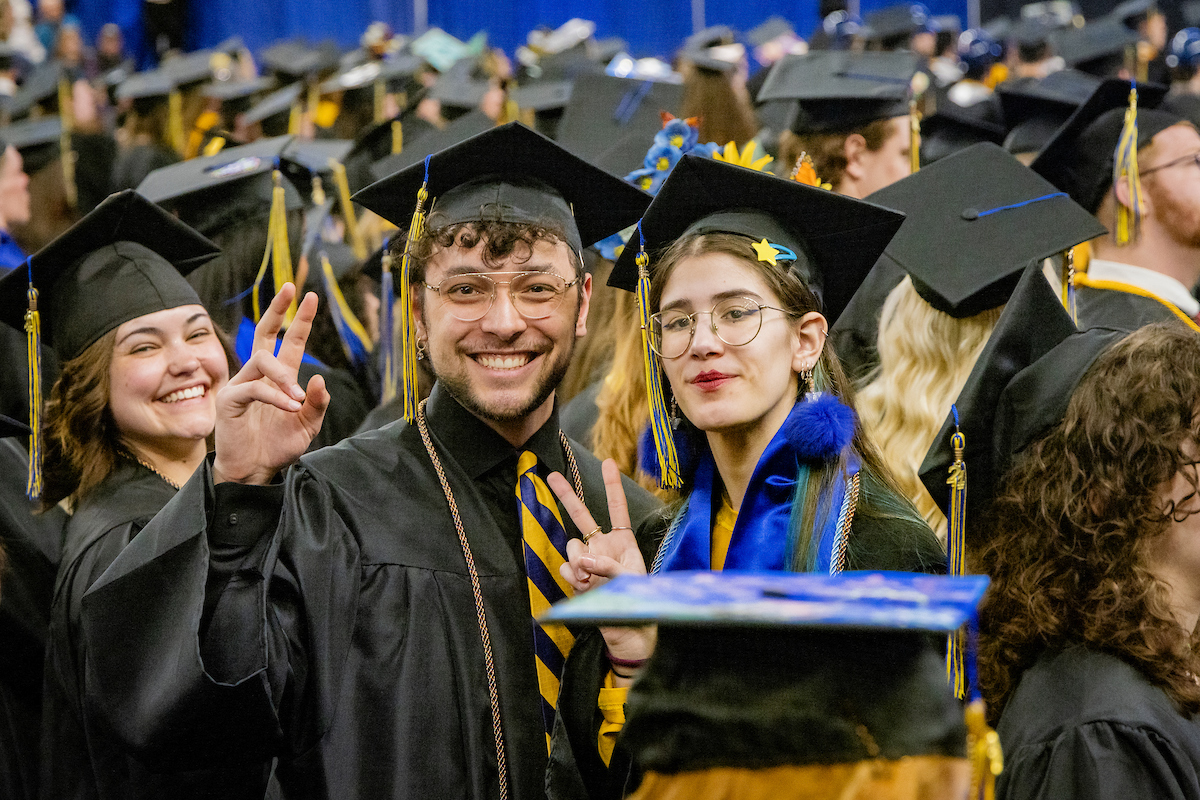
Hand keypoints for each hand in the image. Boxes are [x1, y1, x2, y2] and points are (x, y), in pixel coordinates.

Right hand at [213, 285, 329, 484]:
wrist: (255, 471)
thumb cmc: (278, 447)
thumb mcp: (307, 425)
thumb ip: (316, 404)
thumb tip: (319, 378)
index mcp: (280, 379)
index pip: (290, 342)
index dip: (299, 320)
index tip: (310, 297)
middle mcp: (259, 376)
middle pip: (265, 333)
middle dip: (278, 310)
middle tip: (290, 289)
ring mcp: (242, 384)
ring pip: (262, 360)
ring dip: (284, 377)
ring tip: (297, 399)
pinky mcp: (229, 399)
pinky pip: (254, 387)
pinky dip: (275, 395)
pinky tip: (289, 406)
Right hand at [547, 458, 654, 665]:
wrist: (627, 633)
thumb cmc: (638, 602)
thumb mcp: (630, 579)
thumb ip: (607, 566)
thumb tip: (583, 560)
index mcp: (623, 542)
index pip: (617, 508)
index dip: (612, 485)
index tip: (608, 462)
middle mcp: (603, 547)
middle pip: (582, 516)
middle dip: (566, 495)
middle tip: (550, 475)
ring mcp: (587, 561)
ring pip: (571, 546)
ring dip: (579, 560)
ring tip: (593, 580)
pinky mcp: (577, 577)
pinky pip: (566, 567)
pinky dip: (573, 576)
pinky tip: (584, 586)